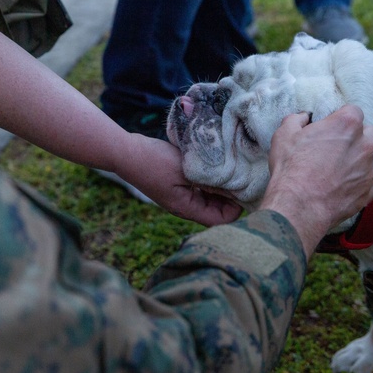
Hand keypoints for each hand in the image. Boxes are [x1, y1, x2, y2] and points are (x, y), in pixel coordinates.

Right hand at [116, 134, 241, 226]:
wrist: (126, 152)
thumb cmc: (154, 161)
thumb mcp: (185, 169)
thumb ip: (209, 178)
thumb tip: (236, 184)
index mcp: (186, 208)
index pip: (220, 221)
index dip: (236, 209)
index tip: (246, 188)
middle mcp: (185, 206)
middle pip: (217, 211)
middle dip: (231, 197)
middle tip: (244, 177)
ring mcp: (181, 195)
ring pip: (210, 198)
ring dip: (221, 186)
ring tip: (233, 169)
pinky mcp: (178, 184)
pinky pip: (200, 187)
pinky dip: (210, 179)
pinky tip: (216, 164)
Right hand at [259, 106, 372, 255]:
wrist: (299, 205)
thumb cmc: (292, 168)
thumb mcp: (284, 135)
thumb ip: (296, 120)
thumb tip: (302, 118)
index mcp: (346, 125)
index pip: (354, 111)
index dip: (341, 116)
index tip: (331, 125)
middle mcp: (364, 146)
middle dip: (360, 136)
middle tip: (341, 144)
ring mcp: (369, 171)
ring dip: (367, 160)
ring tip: (350, 165)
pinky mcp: (367, 193)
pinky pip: (372, 186)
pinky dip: (363, 185)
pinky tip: (349, 185)